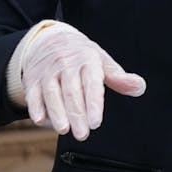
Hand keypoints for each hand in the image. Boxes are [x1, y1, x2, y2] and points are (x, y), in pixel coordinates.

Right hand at [17, 21, 146, 139]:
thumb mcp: (101, 60)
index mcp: (87, 60)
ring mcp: (48, 71)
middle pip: (71, 91)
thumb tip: (139, 87)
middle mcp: (66, 64)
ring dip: (56, 112)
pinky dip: (35, 106)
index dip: (93, 103)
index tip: (95, 122)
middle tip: (83, 134)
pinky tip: (40, 120)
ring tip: (64, 129)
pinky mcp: (33, 78)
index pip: (91, 83)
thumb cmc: (80, 54)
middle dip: (76, 114)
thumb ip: (118, 77)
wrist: (49, 38)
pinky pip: (33, 92)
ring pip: (51, 92)